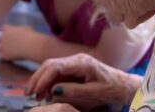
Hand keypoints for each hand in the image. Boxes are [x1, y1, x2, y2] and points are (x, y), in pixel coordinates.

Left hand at [0, 24, 34, 59]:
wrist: (30, 46)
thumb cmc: (31, 37)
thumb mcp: (26, 29)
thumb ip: (20, 30)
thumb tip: (20, 32)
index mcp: (7, 29)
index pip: (3, 28)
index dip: (7, 31)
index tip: (11, 34)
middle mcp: (2, 36)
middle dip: (4, 40)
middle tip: (9, 44)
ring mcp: (2, 46)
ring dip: (2, 49)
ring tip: (8, 51)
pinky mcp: (3, 54)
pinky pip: (1, 56)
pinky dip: (5, 57)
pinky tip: (10, 58)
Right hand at [26, 54, 141, 110]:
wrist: (125, 85)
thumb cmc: (113, 89)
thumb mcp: (95, 93)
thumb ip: (74, 91)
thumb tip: (54, 91)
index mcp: (82, 62)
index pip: (56, 66)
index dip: (43, 78)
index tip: (36, 91)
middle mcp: (76, 59)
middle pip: (50, 64)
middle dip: (37, 78)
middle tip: (29, 93)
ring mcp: (74, 62)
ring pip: (50, 67)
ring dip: (41, 80)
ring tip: (36, 96)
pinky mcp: (73, 68)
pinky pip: (56, 73)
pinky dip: (48, 82)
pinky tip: (45, 93)